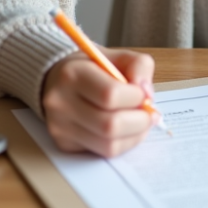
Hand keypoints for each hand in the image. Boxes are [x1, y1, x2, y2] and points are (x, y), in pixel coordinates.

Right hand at [41, 48, 156, 157]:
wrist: (58, 79)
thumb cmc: (93, 68)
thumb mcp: (117, 55)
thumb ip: (139, 66)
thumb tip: (147, 94)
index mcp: (72, 74)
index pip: (110, 95)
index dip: (136, 97)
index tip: (143, 93)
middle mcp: (60, 102)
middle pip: (110, 125)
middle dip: (140, 121)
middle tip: (149, 114)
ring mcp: (60, 127)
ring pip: (109, 145)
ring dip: (135, 135)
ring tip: (140, 122)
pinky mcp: (65, 144)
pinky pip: (103, 152)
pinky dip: (123, 143)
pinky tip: (126, 130)